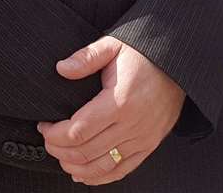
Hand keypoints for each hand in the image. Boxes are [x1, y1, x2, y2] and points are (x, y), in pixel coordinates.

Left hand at [38, 36, 185, 184]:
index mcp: (120, 101)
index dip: (54, 134)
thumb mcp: (113, 45)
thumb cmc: (144, 54)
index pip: (77, 131)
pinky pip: (122, 170)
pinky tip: (83, 174)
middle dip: (59, 150)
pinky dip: (99, 178)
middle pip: (85, 152)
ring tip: (62, 157)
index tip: (44, 126)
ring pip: (101, 166)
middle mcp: (132, 124)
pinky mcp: (150, 145)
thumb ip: (86, 57)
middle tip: (48, 141)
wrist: (178, 62)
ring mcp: (143, 138)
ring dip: (75, 167)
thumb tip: (61, 69)